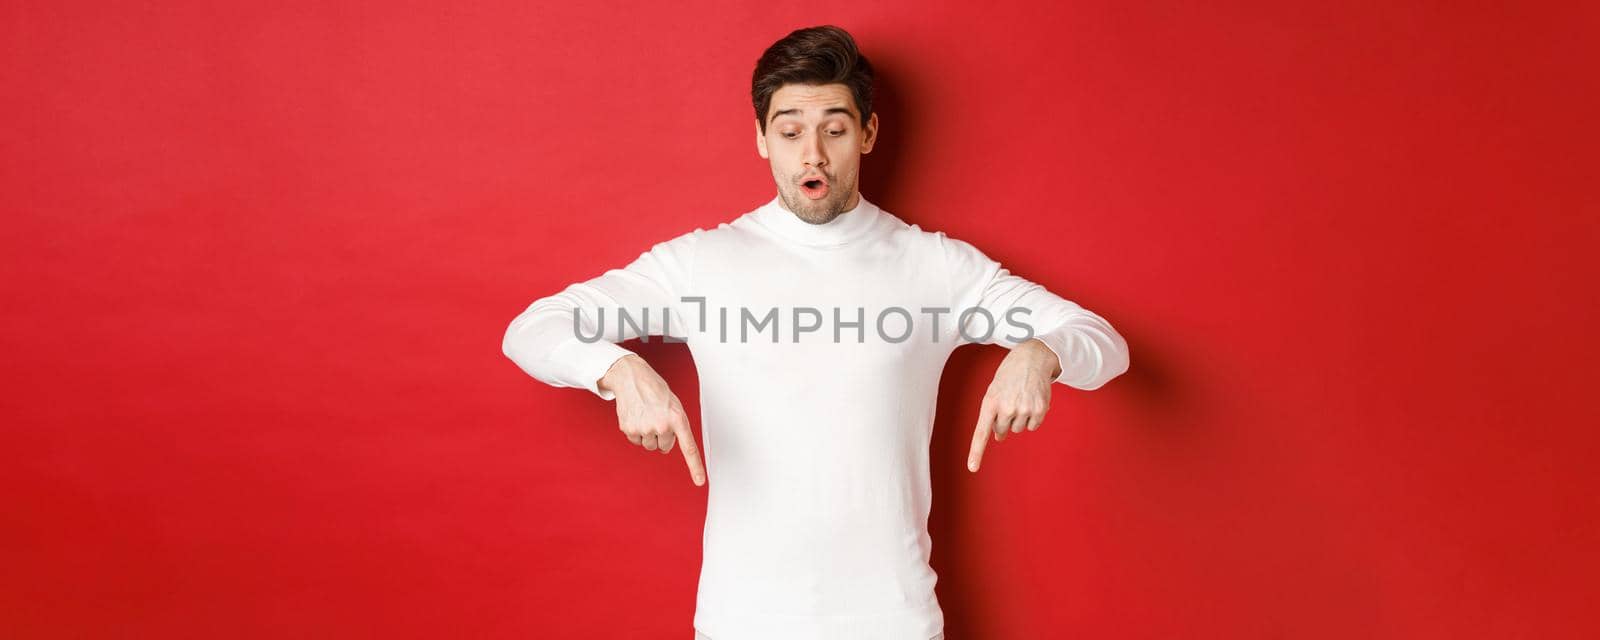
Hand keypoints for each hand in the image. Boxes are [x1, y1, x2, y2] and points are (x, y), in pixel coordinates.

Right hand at [598, 354, 706, 485]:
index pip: (689, 447)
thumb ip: (676, 425)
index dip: (695, 466)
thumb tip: (667, 446)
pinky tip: (636, 416)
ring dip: (648, 434)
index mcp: (677, 418)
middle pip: (664, 447)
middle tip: (657, 418)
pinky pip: (636, 441)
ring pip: (649, 445)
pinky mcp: (629, 429)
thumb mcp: (673, 404)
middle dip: (662, 436)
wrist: (631, 377)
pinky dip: (636, 432)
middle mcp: (662, 425)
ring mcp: (645, 428)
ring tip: (646, 415)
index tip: (700, 482)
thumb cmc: (654, 390)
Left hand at [968, 339, 1060, 471]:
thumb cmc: (1009, 376)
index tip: (972, 468)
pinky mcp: (1039, 410)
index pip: (981, 432)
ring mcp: (1024, 409)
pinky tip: (1032, 400)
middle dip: (1004, 421)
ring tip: (1021, 397)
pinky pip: (1033, 425)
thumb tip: (998, 438)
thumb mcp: (994, 391)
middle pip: (1002, 431)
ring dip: (1019, 418)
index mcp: (990, 402)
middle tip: (1009, 402)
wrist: (1032, 358)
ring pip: (1018, 429)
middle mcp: (1006, 408)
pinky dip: (1032, 417)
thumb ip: (992, 415)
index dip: (976, 452)